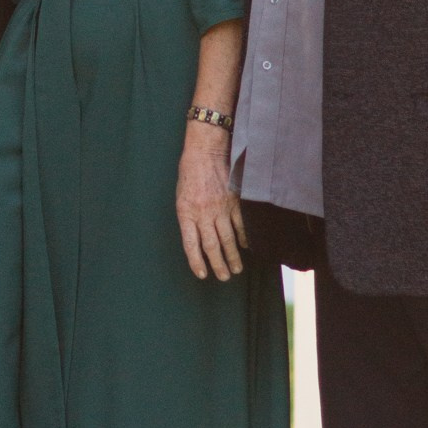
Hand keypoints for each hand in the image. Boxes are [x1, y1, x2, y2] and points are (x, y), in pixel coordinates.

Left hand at [177, 123, 245, 281]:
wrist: (206, 151)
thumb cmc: (190, 174)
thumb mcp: (181, 197)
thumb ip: (189, 218)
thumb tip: (197, 240)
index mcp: (186, 212)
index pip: (190, 244)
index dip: (196, 262)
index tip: (202, 274)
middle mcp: (203, 213)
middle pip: (212, 246)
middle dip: (218, 264)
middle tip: (223, 277)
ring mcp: (221, 208)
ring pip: (229, 239)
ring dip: (233, 256)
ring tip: (236, 269)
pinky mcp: (235, 202)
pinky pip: (241, 225)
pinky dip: (244, 238)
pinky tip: (246, 247)